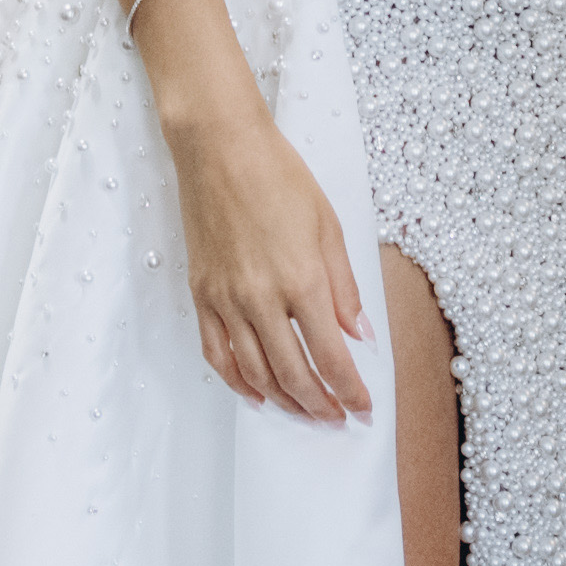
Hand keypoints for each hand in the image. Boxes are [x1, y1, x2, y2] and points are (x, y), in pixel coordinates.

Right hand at [165, 102, 371, 423]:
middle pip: (294, 374)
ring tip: (305, 411)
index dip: (349, 390)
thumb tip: (359, 334)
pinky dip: (237, 381)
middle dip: (320, 405)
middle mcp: (262, 298)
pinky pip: (217, 353)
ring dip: (285, 400)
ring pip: (256, 372)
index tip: (363, 407)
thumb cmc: (279, 175)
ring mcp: (227, 300)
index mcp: (302, 279)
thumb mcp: (328, 225)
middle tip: (337, 417)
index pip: (331, 356)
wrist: (219, 147)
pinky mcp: (201, 294)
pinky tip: (256, 392)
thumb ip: (344, 286)